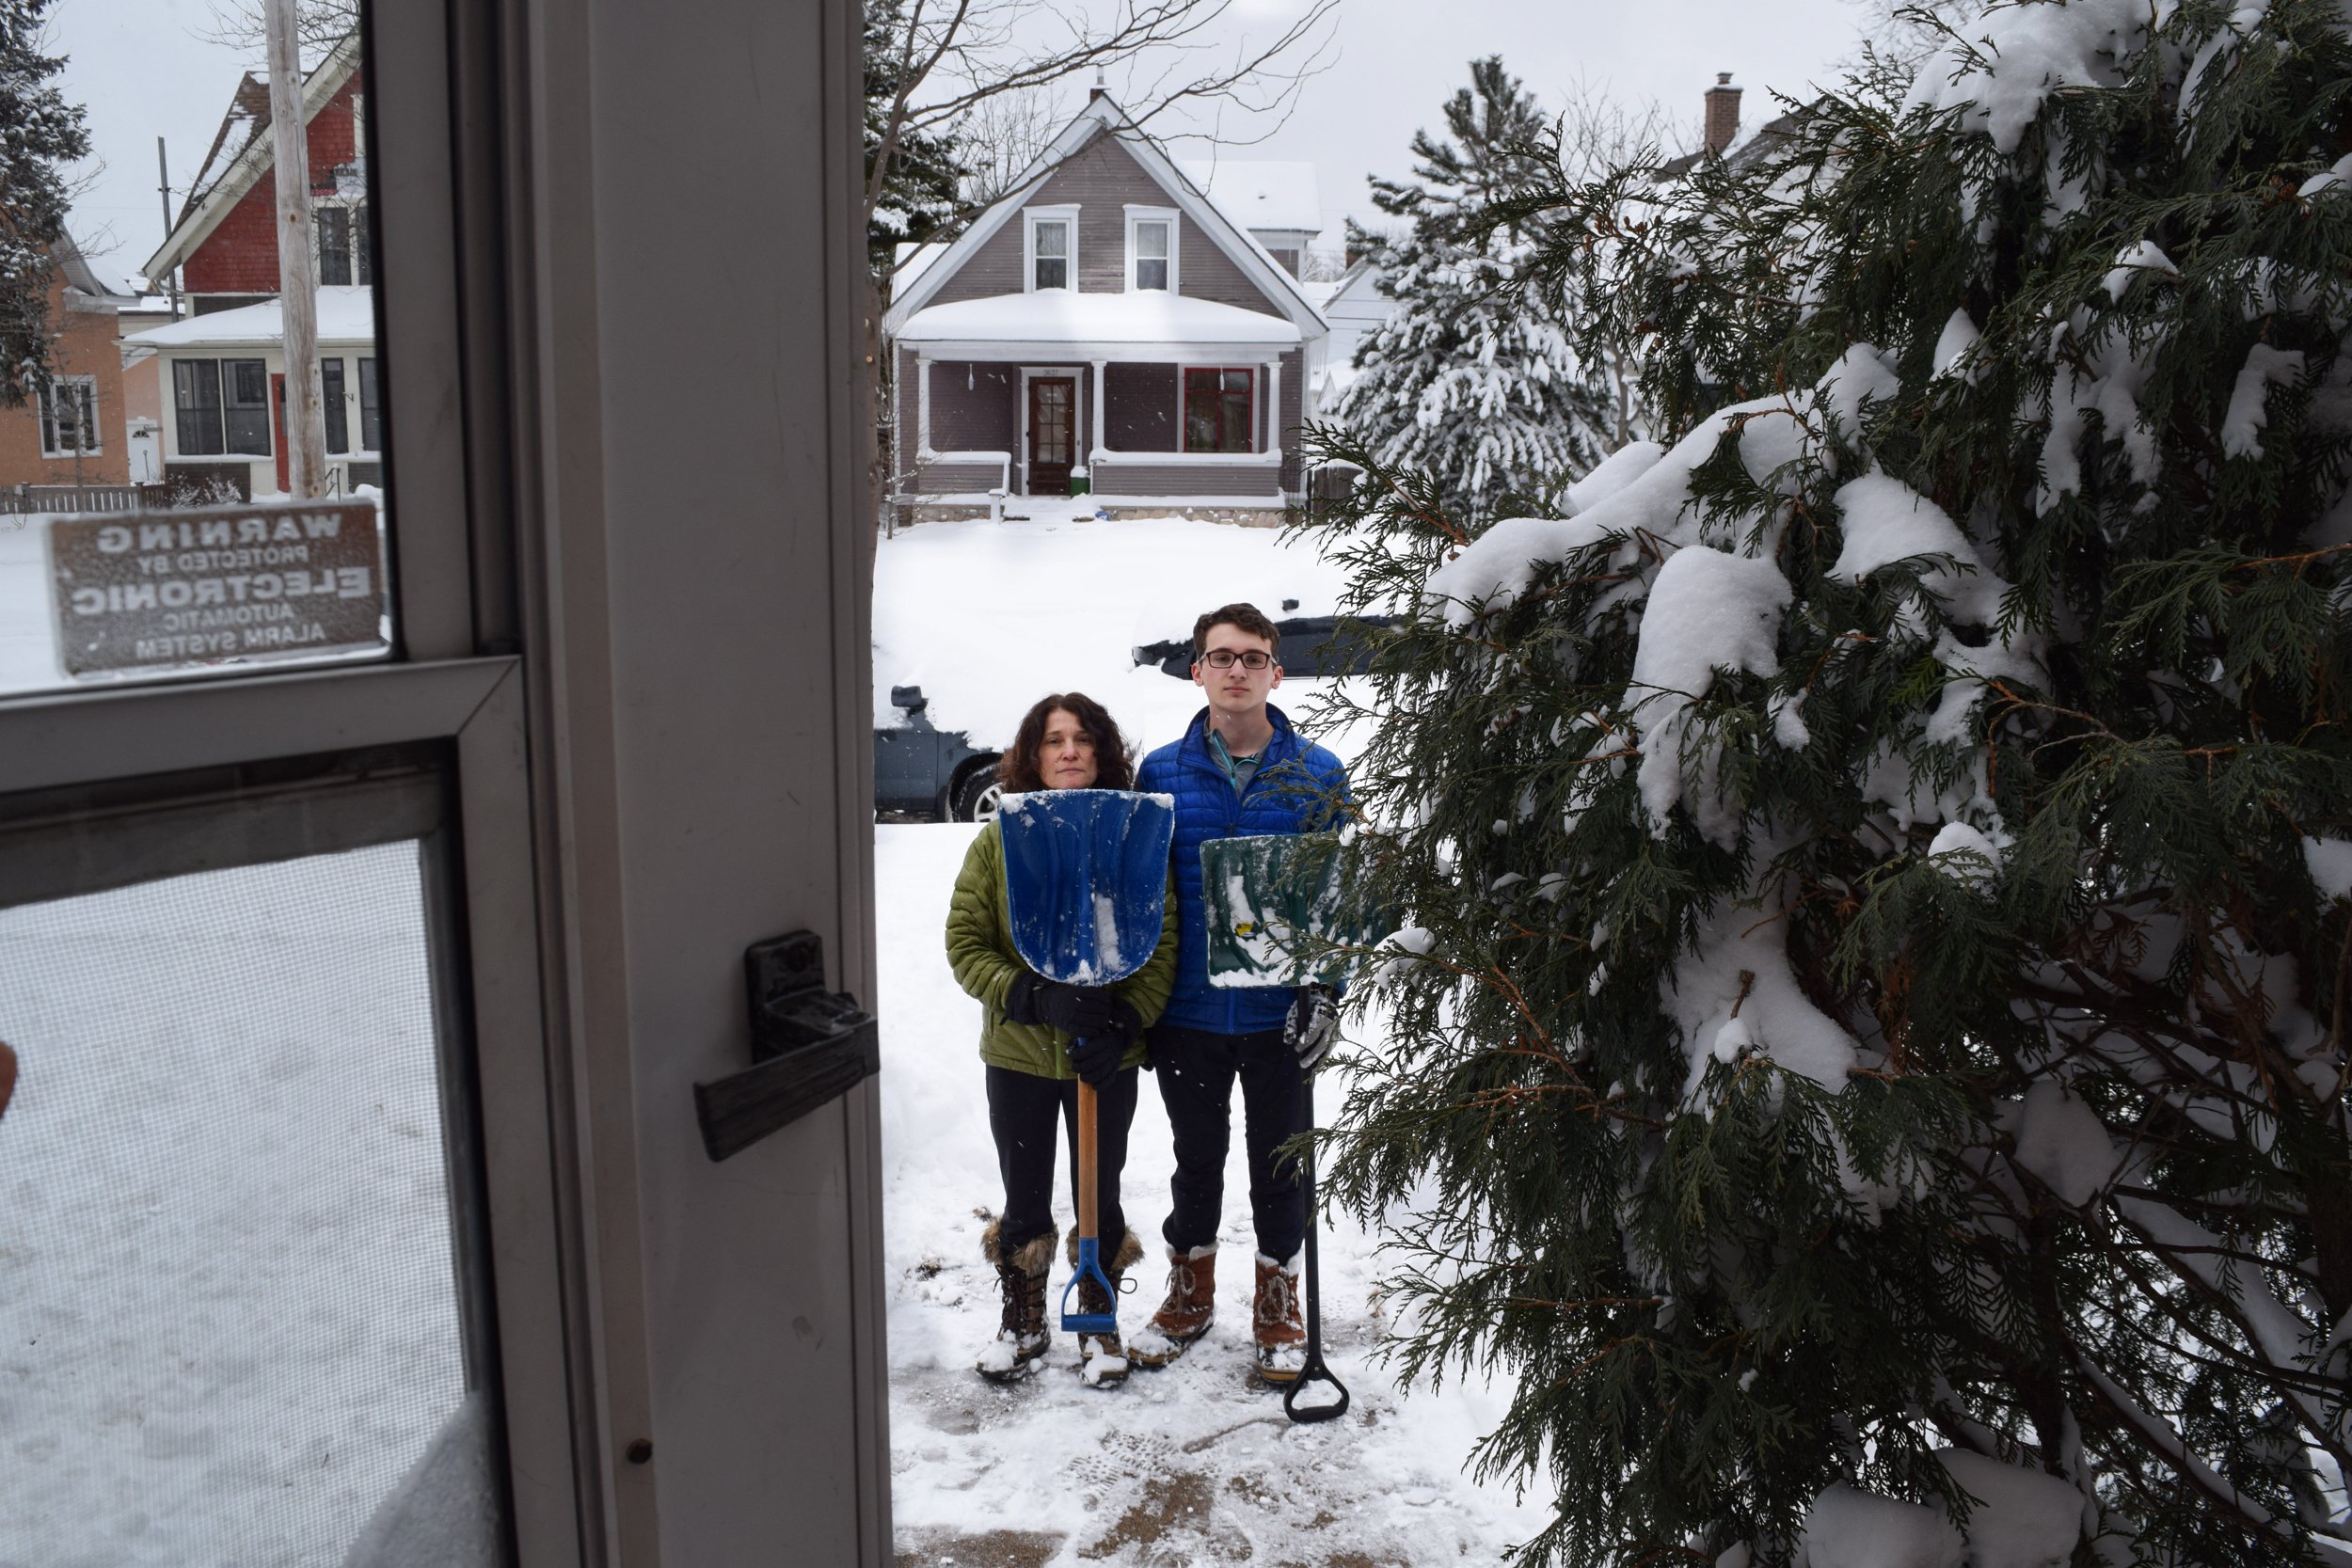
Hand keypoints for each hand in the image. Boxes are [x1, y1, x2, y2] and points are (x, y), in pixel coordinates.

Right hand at [1006, 973, 1120, 1037]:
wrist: (1045, 1003)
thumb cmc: (1062, 994)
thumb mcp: (1073, 988)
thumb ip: (1088, 991)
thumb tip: (1107, 996)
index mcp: (1075, 992)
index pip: (1096, 995)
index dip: (1106, 999)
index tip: (1109, 1002)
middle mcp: (1072, 1003)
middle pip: (1096, 1008)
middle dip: (1106, 1011)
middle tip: (1109, 1012)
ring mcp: (1069, 1016)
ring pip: (1091, 1020)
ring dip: (1102, 1022)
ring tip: (1105, 1021)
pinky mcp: (1066, 1026)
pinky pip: (1081, 1031)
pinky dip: (1091, 1032)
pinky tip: (1096, 1031)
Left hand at [1068, 1031, 1125, 1086]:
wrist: (1118, 1040)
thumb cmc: (1099, 1039)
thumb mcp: (1092, 1035)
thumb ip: (1082, 1041)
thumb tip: (1069, 1052)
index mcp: (1103, 1041)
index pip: (1088, 1050)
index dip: (1077, 1055)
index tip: (1072, 1057)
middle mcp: (1110, 1051)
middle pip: (1093, 1063)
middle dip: (1081, 1068)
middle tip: (1075, 1068)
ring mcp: (1114, 1062)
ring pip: (1100, 1073)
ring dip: (1089, 1078)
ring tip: (1082, 1077)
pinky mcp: (1115, 1070)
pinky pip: (1109, 1080)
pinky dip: (1101, 1085)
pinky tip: (1093, 1086)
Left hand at [1284, 985, 1338, 1071]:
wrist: (1325, 998)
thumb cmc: (1308, 1006)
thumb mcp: (1297, 1011)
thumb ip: (1291, 1025)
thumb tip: (1288, 1041)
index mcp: (1322, 1015)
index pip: (1313, 1032)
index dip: (1305, 1042)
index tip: (1297, 1049)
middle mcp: (1332, 1023)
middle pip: (1322, 1042)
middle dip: (1312, 1055)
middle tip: (1302, 1064)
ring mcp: (1337, 1029)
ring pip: (1329, 1047)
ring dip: (1320, 1058)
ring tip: (1311, 1069)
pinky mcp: (1338, 1034)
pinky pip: (1331, 1047)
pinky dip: (1325, 1056)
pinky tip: (1318, 1064)